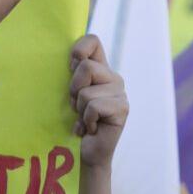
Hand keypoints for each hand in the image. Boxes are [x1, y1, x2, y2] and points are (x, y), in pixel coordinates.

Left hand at [69, 34, 128, 170]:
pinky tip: (90, 128)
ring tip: (84, 119)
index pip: (93, 41)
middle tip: (77, 106)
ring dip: (79, 109)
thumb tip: (70, 58)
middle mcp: (113, 77)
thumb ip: (73, 74)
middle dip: (73, 90)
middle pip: (85, 66)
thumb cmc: (77, 121)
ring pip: (86, 91)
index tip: (70, 70)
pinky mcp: (122, 109)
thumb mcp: (71, 93)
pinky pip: (93, 107)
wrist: (88, 152)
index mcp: (101, 69)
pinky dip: (86, 120)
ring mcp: (120, 93)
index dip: (78, 51)